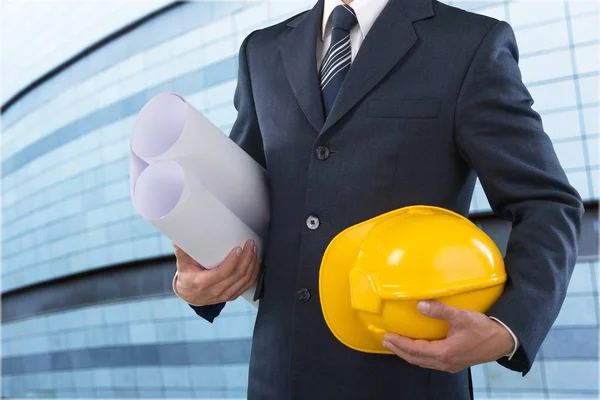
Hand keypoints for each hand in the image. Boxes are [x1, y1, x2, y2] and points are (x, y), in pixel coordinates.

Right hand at [173, 240, 260, 305]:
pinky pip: (247, 285)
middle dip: (247, 258)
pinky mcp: (232, 295)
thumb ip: (182, 251)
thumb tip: (178, 237)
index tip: (238, 248)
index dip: (232, 261)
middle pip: (237, 275)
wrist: (189, 295)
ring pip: (245, 280)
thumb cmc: (187, 277)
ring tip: (254, 249)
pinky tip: (257, 262)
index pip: (221, 273)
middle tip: (250, 244)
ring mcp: (225, 295)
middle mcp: (215, 291)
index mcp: (202, 283)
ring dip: (252, 263)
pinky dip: (254, 273)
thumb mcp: (182, 264)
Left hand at [382, 300, 514, 372]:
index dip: (399, 343)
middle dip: (399, 350)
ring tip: (396, 345)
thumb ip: (440, 310)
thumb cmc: (483, 329)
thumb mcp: (461, 316)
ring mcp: (450, 365)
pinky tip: (416, 349)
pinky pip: (431, 362)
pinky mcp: (455, 363)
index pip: (415, 350)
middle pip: (415, 359)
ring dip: (408, 354)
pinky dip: (419, 356)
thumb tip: (420, 305)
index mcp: (444, 353)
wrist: (504, 341)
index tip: (386, 336)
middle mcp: (445, 362)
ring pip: (423, 362)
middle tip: (386, 341)